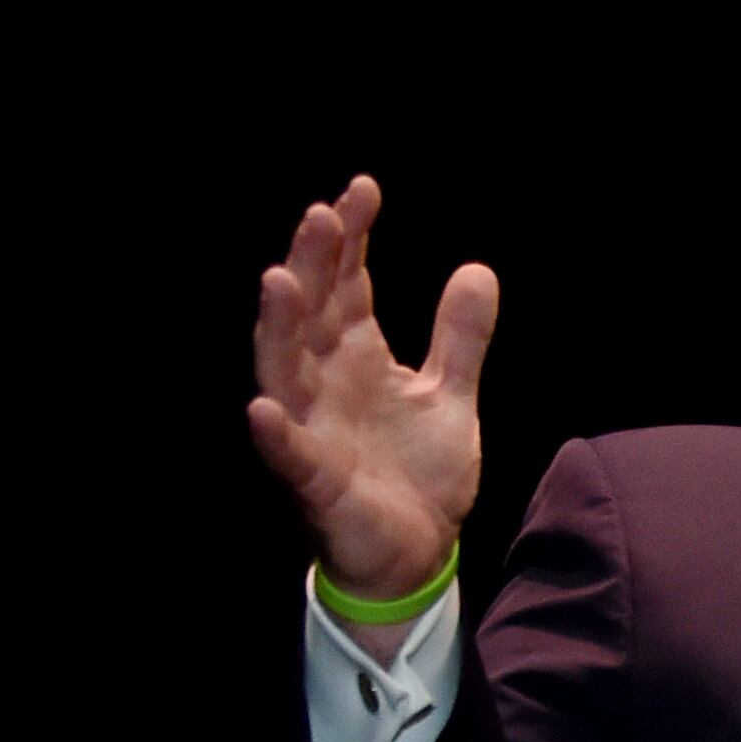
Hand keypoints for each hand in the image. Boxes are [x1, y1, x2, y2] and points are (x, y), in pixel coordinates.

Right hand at [249, 175, 497, 608]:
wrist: (417, 551)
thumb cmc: (418, 472)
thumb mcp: (450, 395)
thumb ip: (459, 336)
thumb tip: (477, 269)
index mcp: (356, 357)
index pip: (347, 285)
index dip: (351, 241)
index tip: (362, 190)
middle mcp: (324, 383)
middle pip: (311, 312)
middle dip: (314, 265)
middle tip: (324, 214)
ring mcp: (314, 429)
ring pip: (284, 369)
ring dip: (279, 327)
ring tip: (280, 279)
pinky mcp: (316, 481)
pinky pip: (289, 455)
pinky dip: (275, 434)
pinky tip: (262, 408)